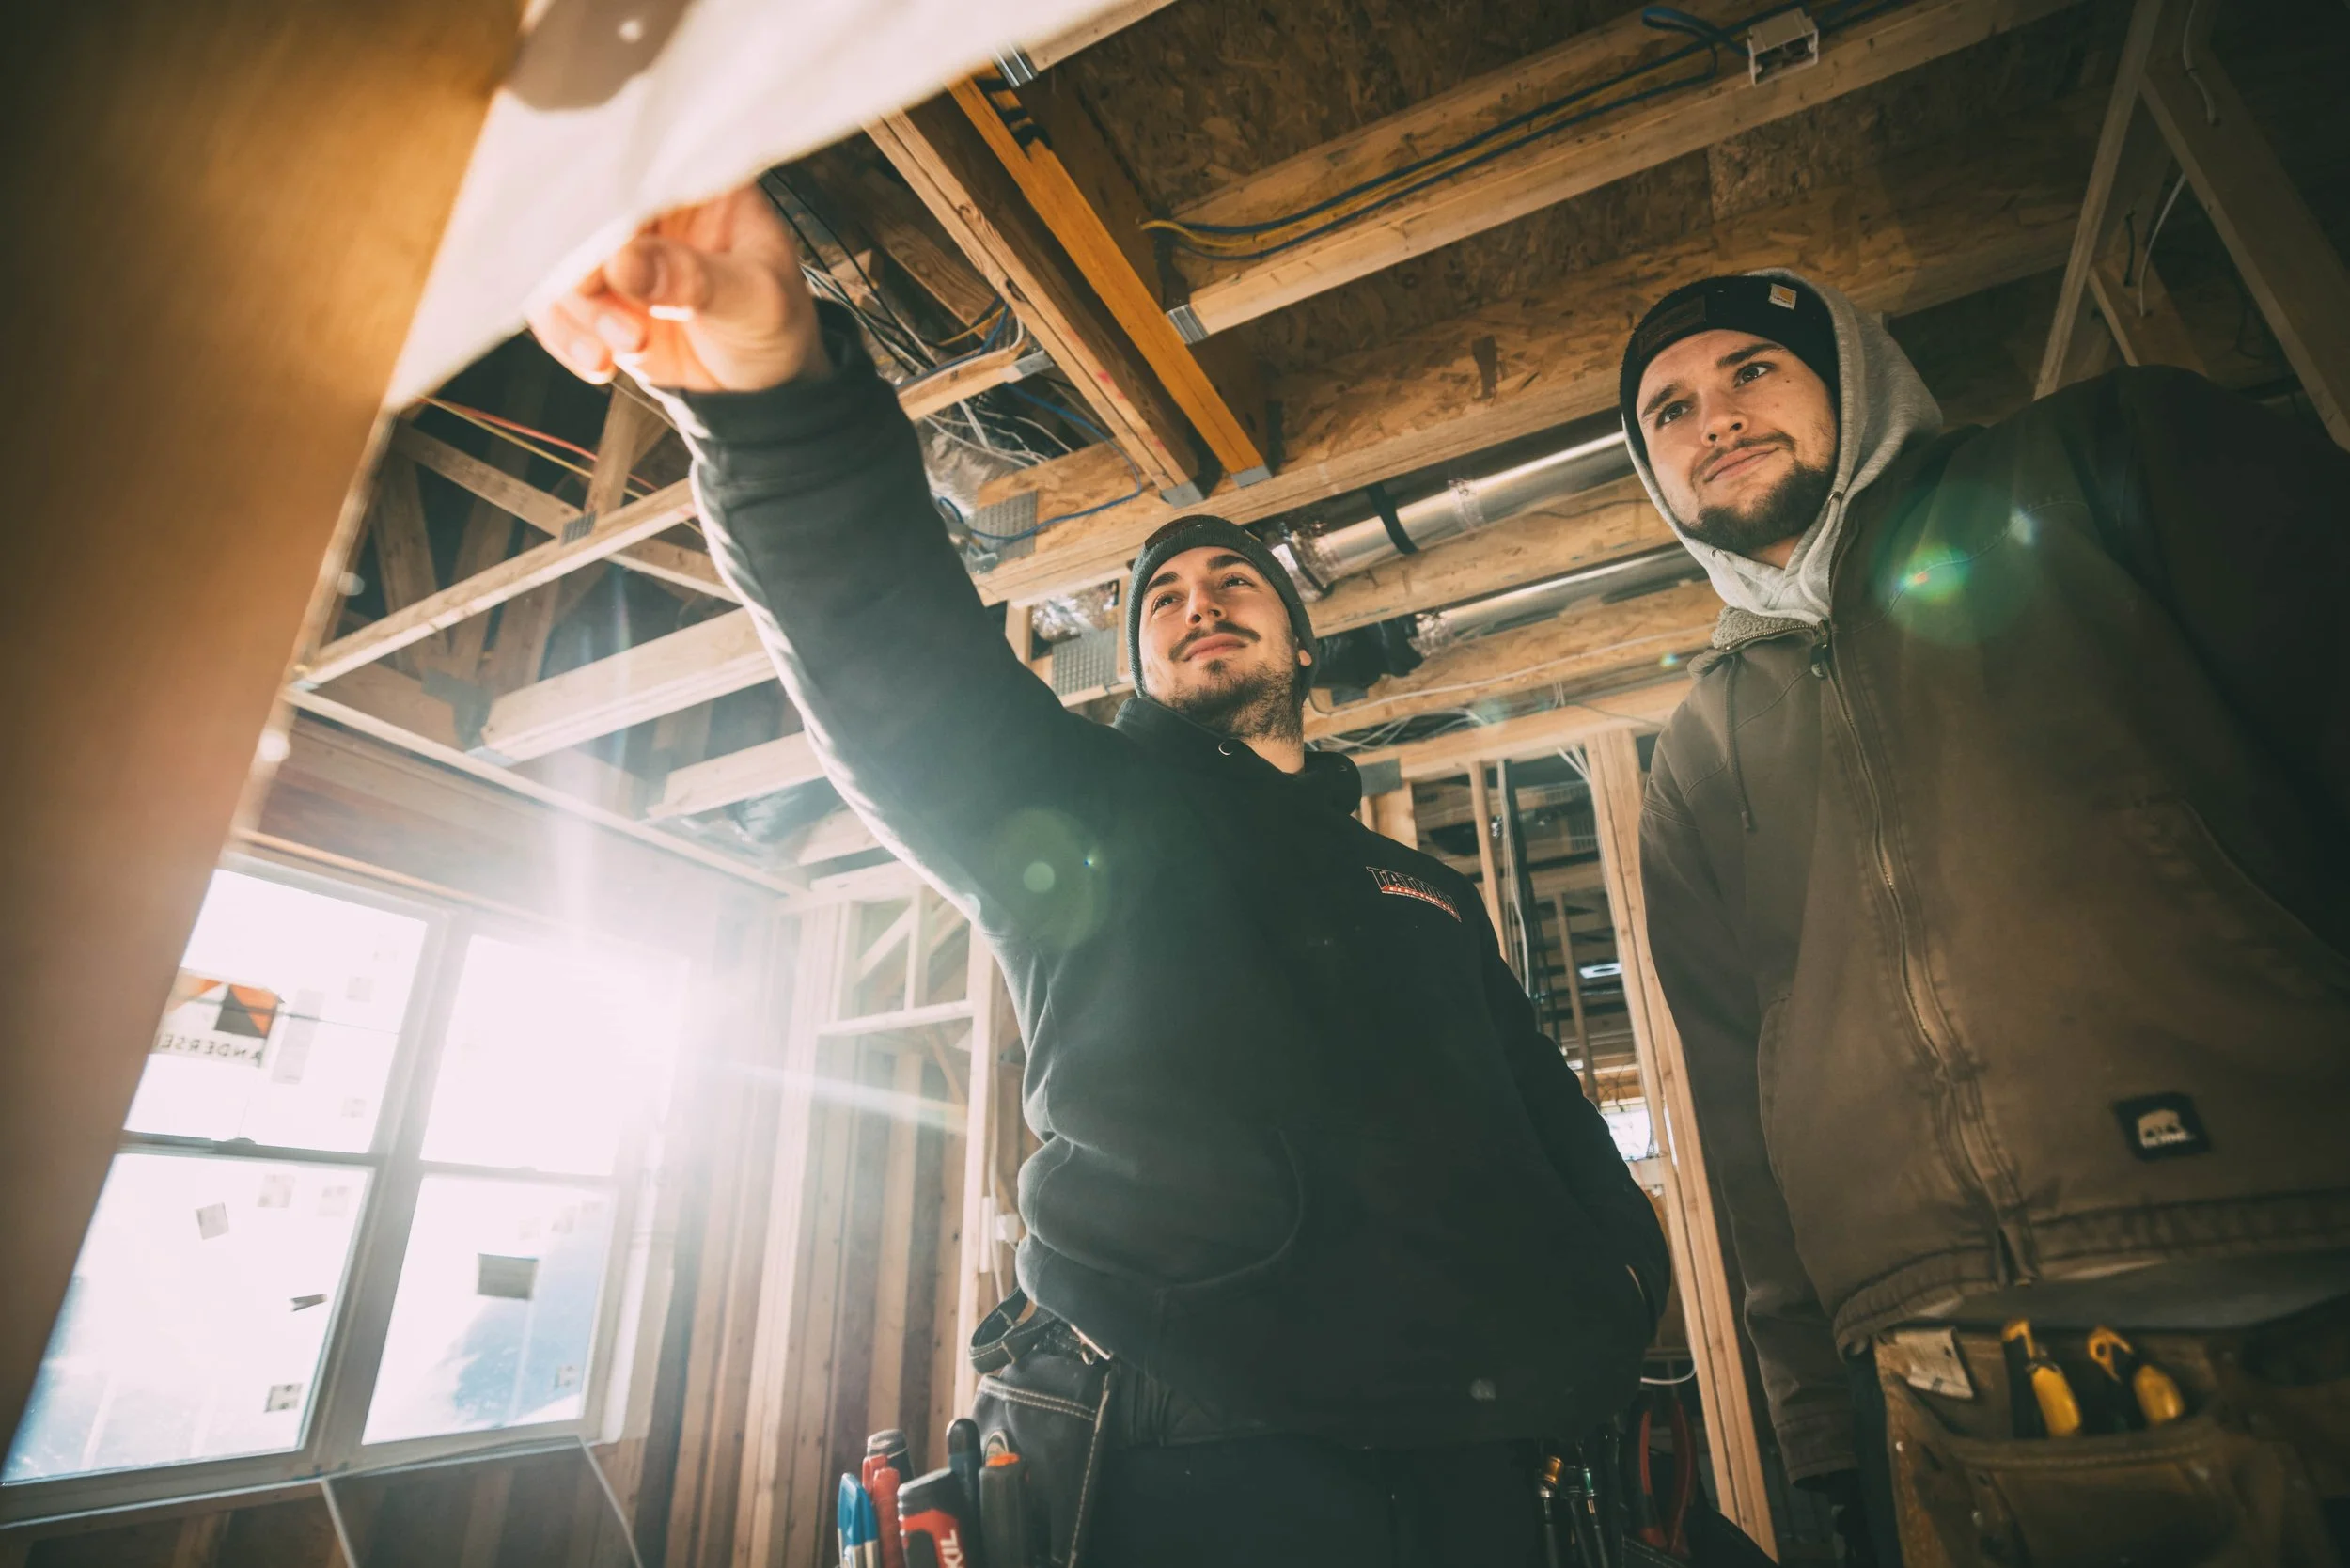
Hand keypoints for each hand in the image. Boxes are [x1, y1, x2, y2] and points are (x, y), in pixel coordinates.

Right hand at [528, 184, 826, 392]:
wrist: (764, 387)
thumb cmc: (775, 324)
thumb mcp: (754, 300)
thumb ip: (693, 279)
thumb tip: (624, 263)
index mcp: (693, 181)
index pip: (631, 170)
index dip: (602, 207)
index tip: (604, 257)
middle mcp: (645, 208)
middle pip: (576, 214)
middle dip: (583, 272)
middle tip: (620, 321)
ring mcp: (615, 251)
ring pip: (556, 263)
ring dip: (577, 313)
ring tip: (629, 346)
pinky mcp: (595, 295)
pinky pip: (553, 307)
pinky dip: (567, 337)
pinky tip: (600, 365)